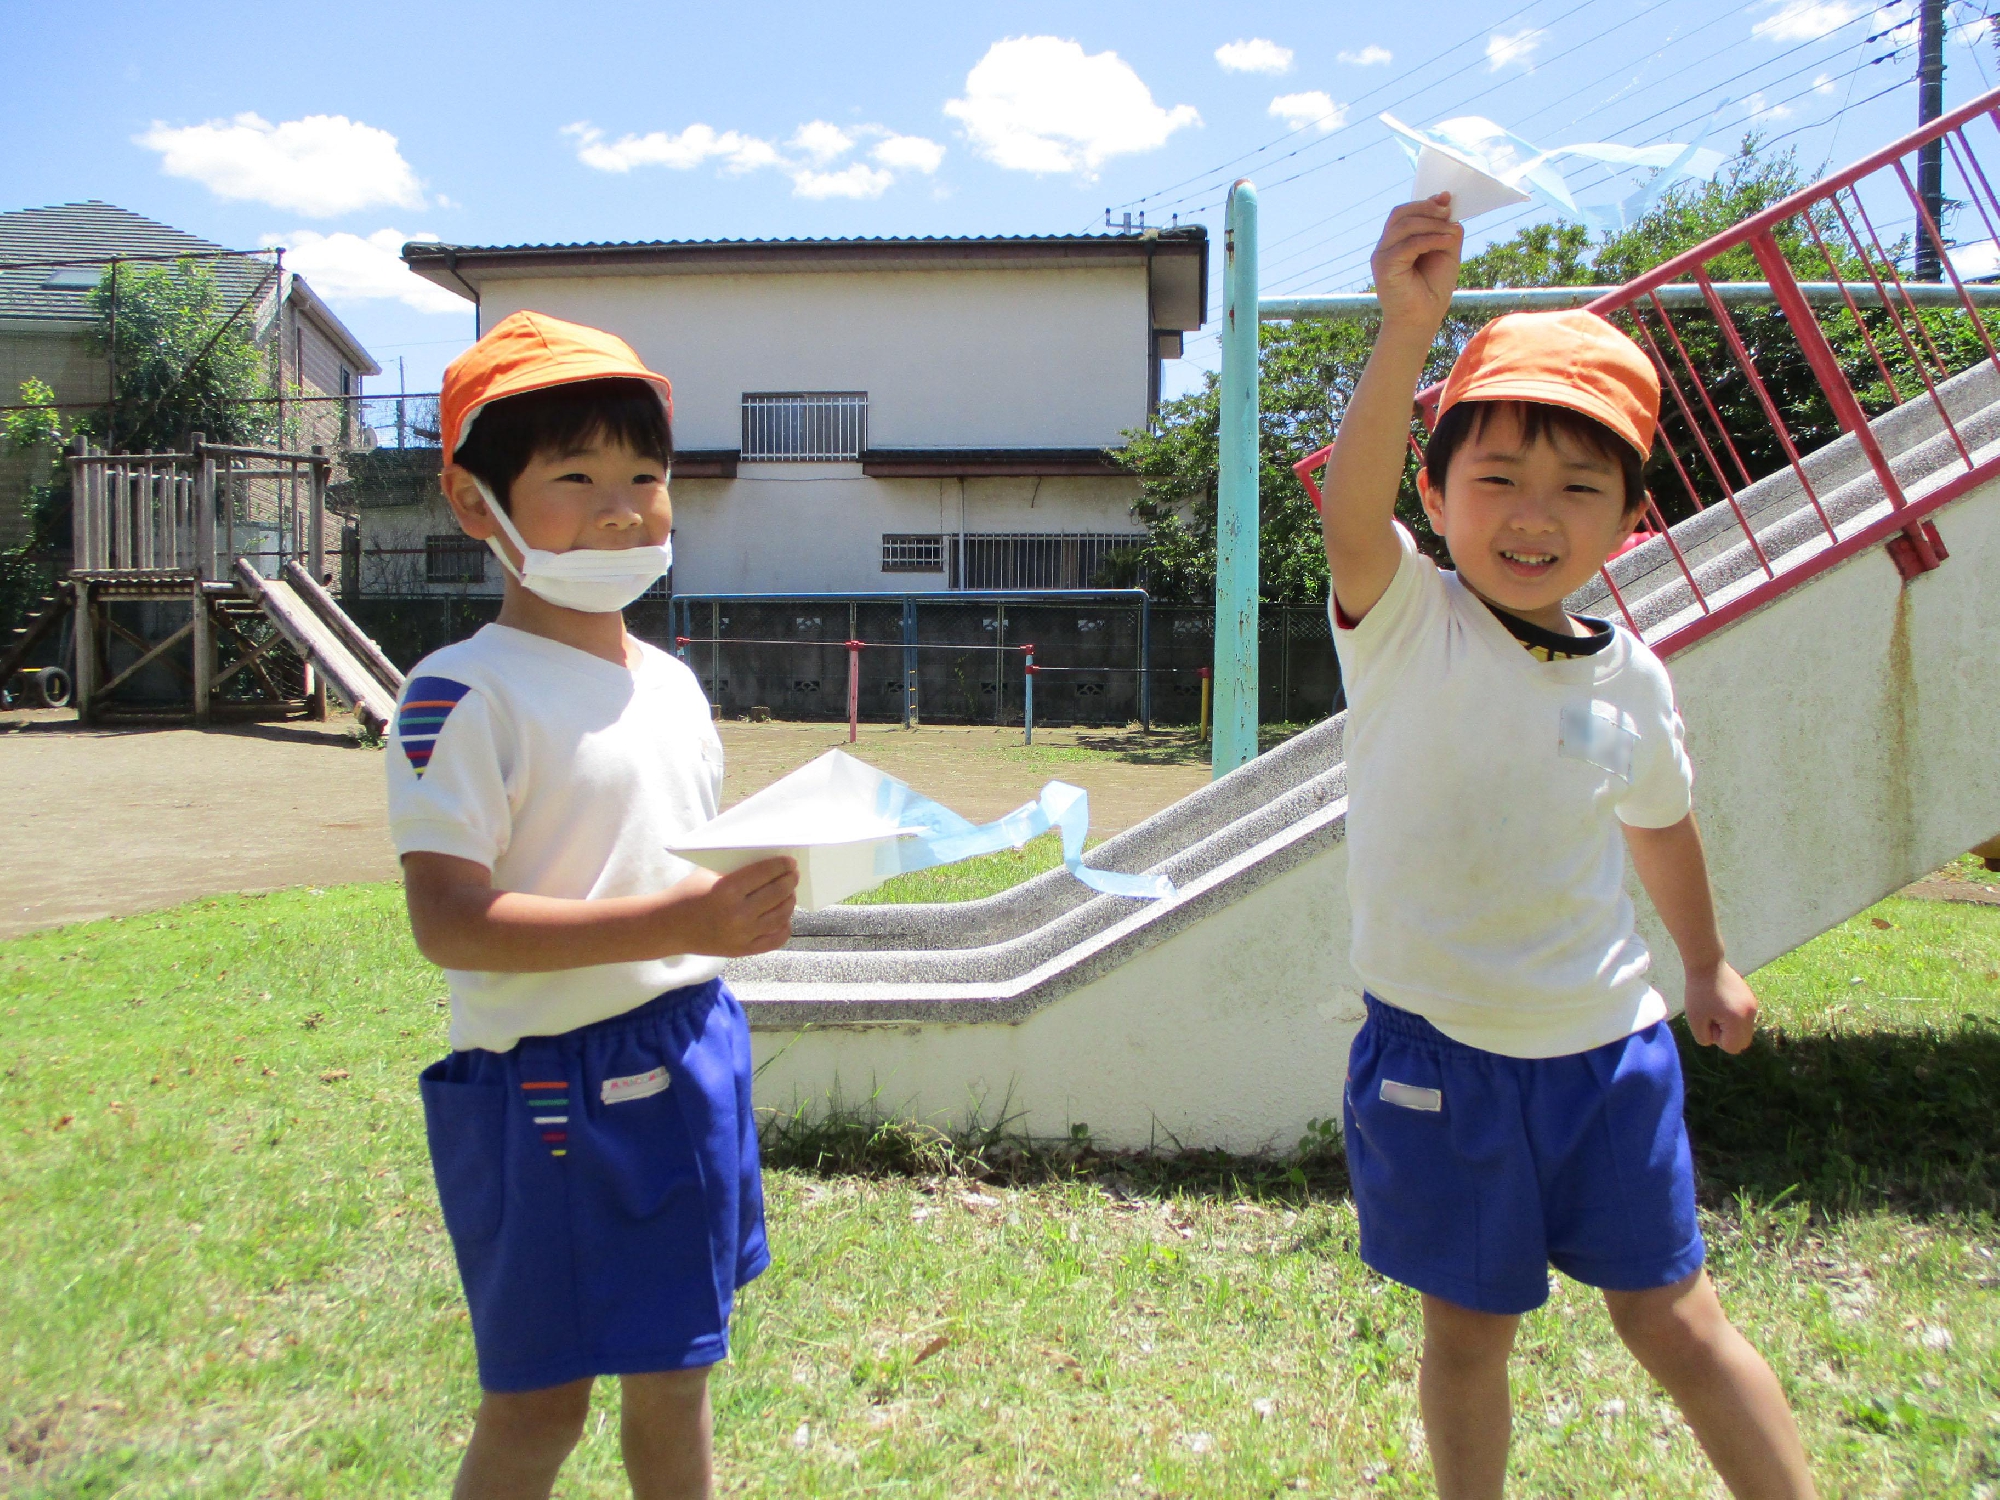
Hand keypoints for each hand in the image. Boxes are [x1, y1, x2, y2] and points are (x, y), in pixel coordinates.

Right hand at [668, 857, 798, 957]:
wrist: (667, 928)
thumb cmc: (687, 894)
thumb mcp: (708, 874)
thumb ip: (736, 869)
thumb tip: (767, 861)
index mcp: (726, 890)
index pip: (765, 873)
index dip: (781, 866)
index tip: (789, 862)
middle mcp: (737, 914)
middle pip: (777, 894)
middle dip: (789, 881)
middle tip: (792, 875)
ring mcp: (741, 935)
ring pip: (781, 916)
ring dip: (789, 902)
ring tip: (789, 894)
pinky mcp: (741, 950)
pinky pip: (775, 940)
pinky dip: (783, 927)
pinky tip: (783, 918)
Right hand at [1371, 195, 1462, 335]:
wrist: (1420, 321)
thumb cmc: (1432, 291)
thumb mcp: (1446, 254)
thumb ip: (1446, 231)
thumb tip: (1448, 206)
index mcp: (1396, 243)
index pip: (1404, 213)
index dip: (1425, 203)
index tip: (1446, 199)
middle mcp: (1385, 247)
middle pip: (1400, 213)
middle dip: (1426, 208)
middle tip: (1448, 212)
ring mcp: (1382, 255)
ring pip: (1405, 225)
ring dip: (1432, 224)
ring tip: (1451, 232)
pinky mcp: (1385, 266)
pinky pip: (1409, 244)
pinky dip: (1430, 239)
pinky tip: (1446, 241)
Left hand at [1683, 959, 1757, 1052]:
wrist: (1707, 964)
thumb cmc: (1698, 992)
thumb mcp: (1695, 1020)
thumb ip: (1705, 1038)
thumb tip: (1717, 1040)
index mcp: (1739, 1020)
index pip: (1733, 1047)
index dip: (1718, 1039)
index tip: (1708, 1021)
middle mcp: (1751, 1014)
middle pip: (1743, 1042)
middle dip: (1727, 1036)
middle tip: (1712, 1017)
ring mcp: (1753, 1005)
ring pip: (1743, 1030)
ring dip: (1730, 1026)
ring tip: (1716, 1008)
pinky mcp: (1750, 999)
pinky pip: (1743, 1018)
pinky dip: (1733, 1016)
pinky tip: (1721, 1001)